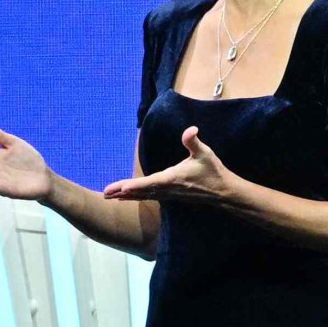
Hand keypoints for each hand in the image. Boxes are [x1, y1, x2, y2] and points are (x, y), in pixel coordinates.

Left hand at [102, 127, 242, 209]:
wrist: (223, 192)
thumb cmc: (213, 171)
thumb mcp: (204, 153)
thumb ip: (194, 142)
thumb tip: (191, 129)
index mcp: (173, 178)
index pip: (150, 182)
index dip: (135, 185)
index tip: (121, 189)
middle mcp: (168, 188)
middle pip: (141, 191)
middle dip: (122, 192)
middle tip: (104, 194)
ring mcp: (168, 193)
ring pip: (143, 195)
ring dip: (126, 195)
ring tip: (109, 196)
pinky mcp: (170, 195)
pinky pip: (148, 196)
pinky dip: (136, 196)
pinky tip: (127, 197)